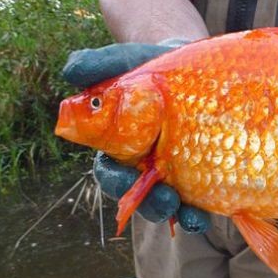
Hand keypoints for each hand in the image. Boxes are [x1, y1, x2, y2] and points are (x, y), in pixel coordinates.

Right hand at [62, 39, 211, 233]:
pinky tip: (208, 214)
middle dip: (151, 204)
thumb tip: (70, 73)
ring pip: (170, 202)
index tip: (125, 178)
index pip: (110, 171)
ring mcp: (174, 171)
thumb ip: (99, 64)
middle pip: (141, 195)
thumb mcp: (127, 60)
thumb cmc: (153, 64)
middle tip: (166, 202)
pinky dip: (202, 211)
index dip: (115, 180)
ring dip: (178, 214)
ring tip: (192, 218)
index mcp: (120, 145)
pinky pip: (200, 199)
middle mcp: (145, 164)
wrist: (196, 63)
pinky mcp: (202, 172)